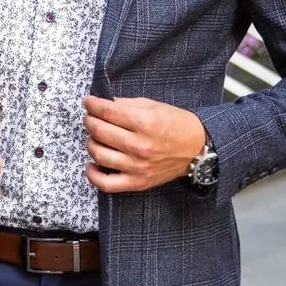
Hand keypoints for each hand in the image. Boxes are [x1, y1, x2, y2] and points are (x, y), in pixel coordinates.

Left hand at [82, 96, 207, 192]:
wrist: (197, 148)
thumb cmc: (176, 125)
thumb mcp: (153, 106)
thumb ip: (126, 104)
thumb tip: (103, 104)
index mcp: (145, 122)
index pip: (107, 111)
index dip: (92, 105)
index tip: (88, 102)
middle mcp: (140, 145)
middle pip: (99, 131)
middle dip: (90, 121)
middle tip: (91, 117)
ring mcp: (137, 166)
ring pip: (99, 154)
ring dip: (90, 142)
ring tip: (95, 137)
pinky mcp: (137, 182)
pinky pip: (106, 183)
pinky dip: (93, 175)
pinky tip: (92, 164)